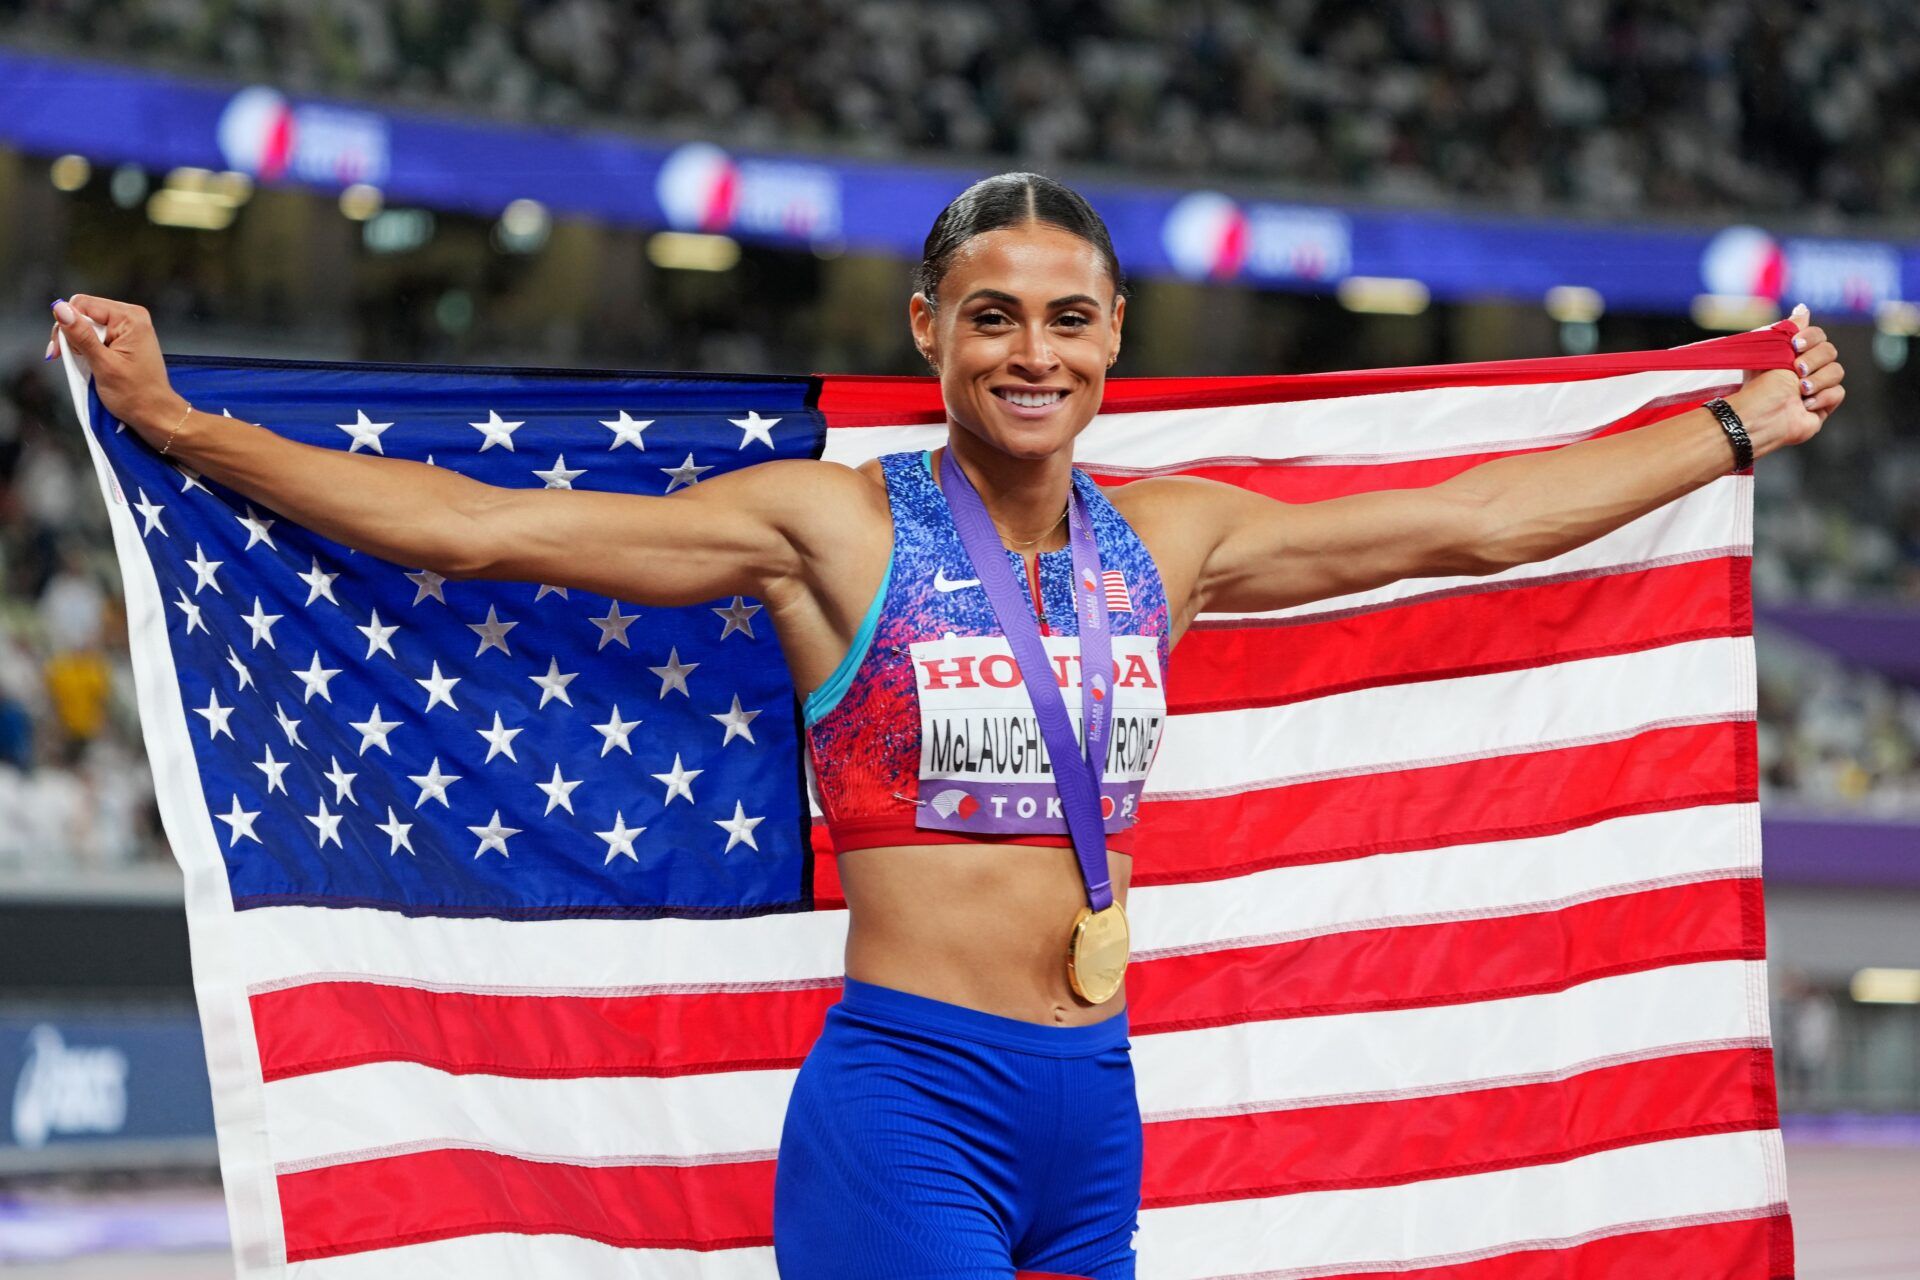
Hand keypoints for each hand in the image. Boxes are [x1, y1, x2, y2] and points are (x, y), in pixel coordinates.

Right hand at [45, 295, 190, 444]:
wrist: (155, 413)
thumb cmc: (135, 394)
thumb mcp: (103, 364)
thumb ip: (81, 336)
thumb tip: (60, 309)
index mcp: (130, 318)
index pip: (82, 304)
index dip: (66, 324)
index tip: (61, 350)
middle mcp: (131, 317)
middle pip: (83, 313)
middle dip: (71, 335)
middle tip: (67, 359)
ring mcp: (128, 328)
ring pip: (87, 326)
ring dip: (78, 345)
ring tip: (83, 364)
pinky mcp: (124, 339)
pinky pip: (96, 336)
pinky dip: (87, 349)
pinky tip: (89, 363)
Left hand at [1727, 303, 1844, 459]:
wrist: (1761, 415)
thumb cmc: (1760, 384)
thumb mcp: (1770, 351)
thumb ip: (1788, 329)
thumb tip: (1802, 308)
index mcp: (1794, 355)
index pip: (1818, 336)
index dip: (1810, 338)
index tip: (1794, 345)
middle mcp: (1807, 369)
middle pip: (1830, 351)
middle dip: (1813, 360)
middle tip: (1796, 371)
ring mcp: (1816, 388)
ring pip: (1837, 372)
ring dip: (1818, 380)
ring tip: (1800, 390)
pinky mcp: (1823, 406)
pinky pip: (1838, 393)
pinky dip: (1822, 397)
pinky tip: (1805, 405)